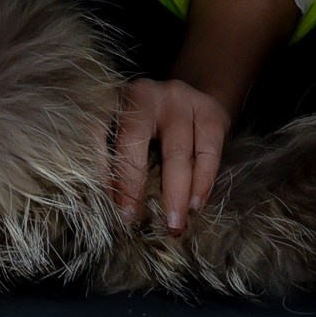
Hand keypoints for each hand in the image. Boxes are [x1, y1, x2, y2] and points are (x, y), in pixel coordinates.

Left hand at [112, 0, 301, 225]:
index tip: (117, 210)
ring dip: (176, 193)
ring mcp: (181, 99)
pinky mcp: (211, 111)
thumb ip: (116, 158)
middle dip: (136, 185)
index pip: (104, 137)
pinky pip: (208, 153)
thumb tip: (111, 203)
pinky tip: (196, 204)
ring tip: (175, 223)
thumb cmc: (153, 124)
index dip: (109, 175)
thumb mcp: (128, 130)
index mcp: (116, 99)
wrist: (195, 92)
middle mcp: (146, 93)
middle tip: (137, 221)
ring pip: (177, 151)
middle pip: (137, 141)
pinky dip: (203, 182)